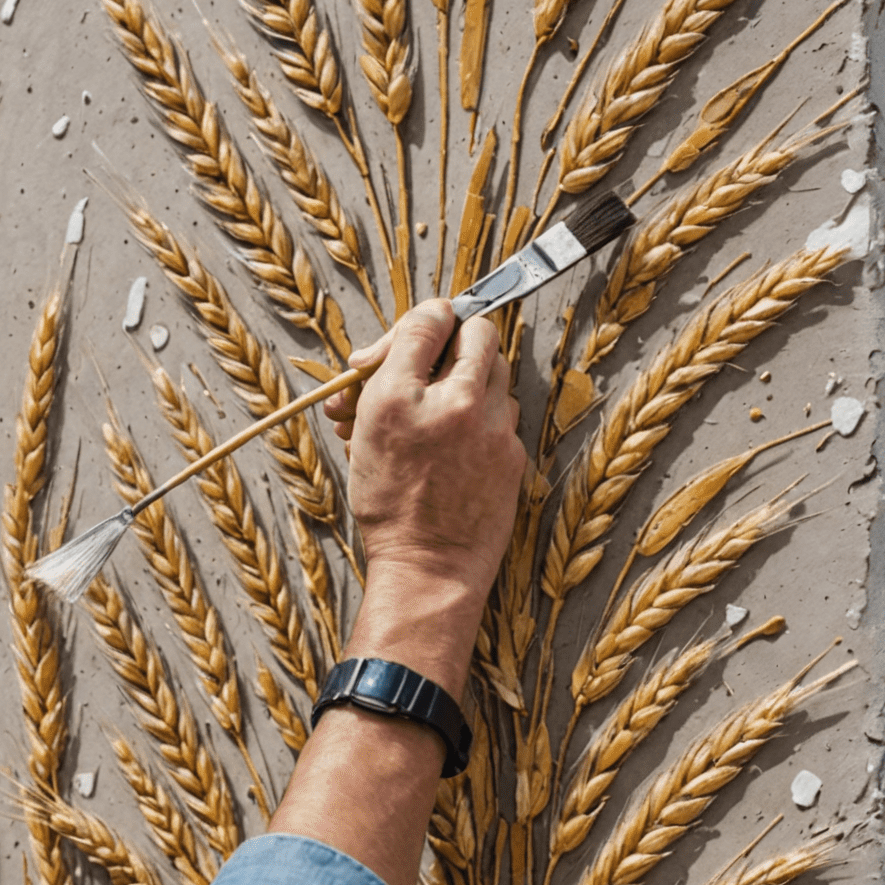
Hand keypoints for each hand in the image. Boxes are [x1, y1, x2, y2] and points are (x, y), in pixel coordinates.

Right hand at [323, 300, 524, 694]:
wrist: (428, 567)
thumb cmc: (390, 504)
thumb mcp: (371, 428)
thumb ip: (393, 370)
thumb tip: (411, 337)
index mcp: (406, 394)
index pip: (434, 317)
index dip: (421, 323)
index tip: (409, 339)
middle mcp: (456, 402)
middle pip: (476, 336)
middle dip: (450, 345)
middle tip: (424, 368)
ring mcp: (493, 429)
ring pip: (490, 377)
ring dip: (464, 383)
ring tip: (431, 414)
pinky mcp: (513, 455)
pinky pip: (497, 417)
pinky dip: (476, 419)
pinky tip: (449, 447)